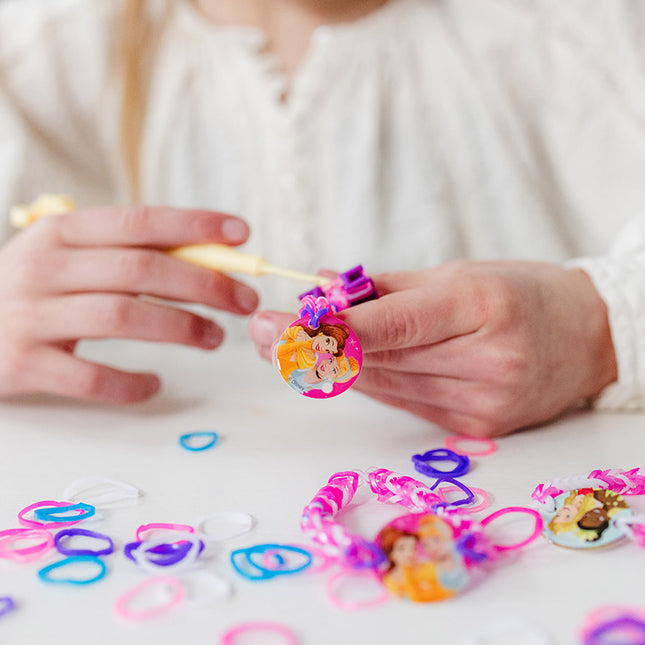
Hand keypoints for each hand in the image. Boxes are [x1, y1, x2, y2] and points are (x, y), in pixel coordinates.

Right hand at [0, 205, 258, 402]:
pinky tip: (155, 385)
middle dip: (204, 284)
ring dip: (180, 327)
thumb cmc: (28, 295)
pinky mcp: (20, 363)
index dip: (195, 225)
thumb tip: (205, 259)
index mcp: (62, 233)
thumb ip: (122, 256)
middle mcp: (44, 266)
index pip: (139, 221)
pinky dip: (130, 383)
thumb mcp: (66, 261)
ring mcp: (30, 315)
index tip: (241, 233)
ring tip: (214, 338)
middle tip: (243, 302)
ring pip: (122, 315)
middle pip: (141, 269)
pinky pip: (89, 376)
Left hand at [250, 260, 616, 436]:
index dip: (325, 330)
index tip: (273, 325)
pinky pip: (403, 402)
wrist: (587, 338)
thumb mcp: (459, 272)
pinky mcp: (476, 427)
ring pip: (382, 385)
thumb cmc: (521, 293)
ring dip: (331, 367)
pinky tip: (341, 365)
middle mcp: (484, 362)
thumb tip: (321, 293)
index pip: (389, 325)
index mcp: (480, 306)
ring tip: (284, 345)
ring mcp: (482, 402)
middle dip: (311, 348)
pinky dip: (370, 380)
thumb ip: (387, 289)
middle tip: (260, 332)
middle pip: (377, 360)